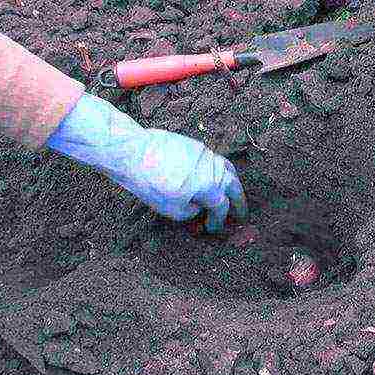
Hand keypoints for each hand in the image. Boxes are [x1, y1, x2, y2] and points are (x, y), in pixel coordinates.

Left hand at [46, 93, 246, 232]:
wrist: (133, 152)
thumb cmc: (150, 183)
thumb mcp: (172, 210)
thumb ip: (191, 212)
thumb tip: (197, 208)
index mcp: (211, 187)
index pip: (222, 206)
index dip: (219, 220)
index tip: (213, 228)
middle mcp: (214, 169)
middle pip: (234, 186)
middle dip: (239, 201)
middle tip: (241, 212)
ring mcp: (206, 154)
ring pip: (228, 170)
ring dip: (232, 183)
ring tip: (232, 192)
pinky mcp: (195, 145)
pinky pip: (215, 160)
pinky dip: (219, 171)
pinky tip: (212, 177)